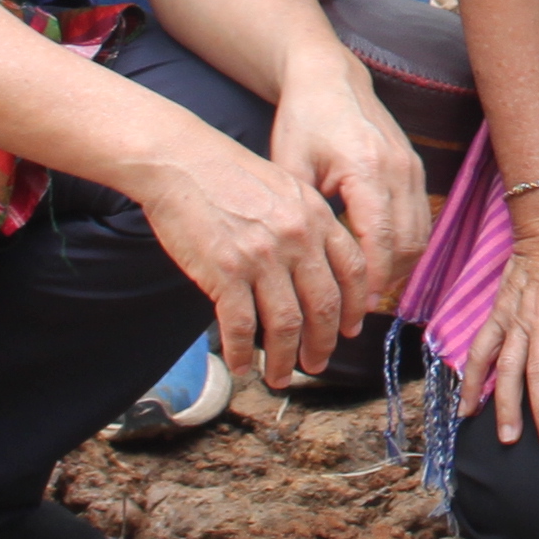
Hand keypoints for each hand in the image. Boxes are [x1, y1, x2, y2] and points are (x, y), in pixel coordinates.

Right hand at [136, 134, 375, 386]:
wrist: (183, 161)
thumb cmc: (229, 173)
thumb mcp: (285, 188)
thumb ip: (307, 224)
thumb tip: (316, 265)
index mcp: (317, 217)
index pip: (353, 271)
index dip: (355, 307)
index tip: (349, 330)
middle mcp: (298, 239)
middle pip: (324, 305)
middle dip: (323, 343)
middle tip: (316, 364)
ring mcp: (263, 256)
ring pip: (285, 323)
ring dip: (284, 358)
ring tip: (279, 377)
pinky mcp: (226, 271)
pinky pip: (240, 325)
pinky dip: (242, 353)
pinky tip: (241, 367)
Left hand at [266, 55, 431, 304]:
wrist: (330, 79)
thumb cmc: (303, 121)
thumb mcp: (290, 167)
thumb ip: (302, 215)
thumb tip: (297, 269)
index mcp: (366, 168)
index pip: (379, 238)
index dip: (368, 279)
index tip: (350, 310)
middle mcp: (399, 169)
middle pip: (407, 243)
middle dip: (383, 282)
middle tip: (354, 311)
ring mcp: (412, 168)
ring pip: (420, 235)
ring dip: (397, 268)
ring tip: (365, 294)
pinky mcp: (415, 168)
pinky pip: (420, 220)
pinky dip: (404, 247)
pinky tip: (377, 263)